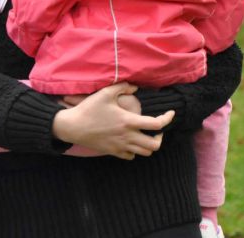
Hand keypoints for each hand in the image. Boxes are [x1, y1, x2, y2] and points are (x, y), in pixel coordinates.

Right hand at [52, 83, 173, 159]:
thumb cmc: (89, 109)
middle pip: (154, 145)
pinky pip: (131, 156)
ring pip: (145, 153)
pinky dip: (135, 150)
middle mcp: (127, 136)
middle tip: (156, 130)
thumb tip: (135, 87)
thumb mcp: (105, 93)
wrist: (72, 126)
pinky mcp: (113, 152)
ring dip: (149, 145)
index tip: (170, 113)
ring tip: (145, 135)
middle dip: (160, 137)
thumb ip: (122, 87)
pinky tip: (130, 142)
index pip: (156, 124)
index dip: (168, 119)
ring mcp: (120, 146)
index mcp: (128, 121)